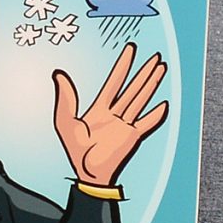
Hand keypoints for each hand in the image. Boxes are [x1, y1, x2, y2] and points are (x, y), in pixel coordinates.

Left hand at [53, 43, 169, 186]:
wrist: (88, 173)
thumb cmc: (76, 150)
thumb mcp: (64, 121)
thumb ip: (65, 98)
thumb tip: (58, 74)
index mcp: (100, 108)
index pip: (114, 81)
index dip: (123, 65)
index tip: (131, 49)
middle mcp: (115, 114)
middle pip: (133, 88)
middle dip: (144, 72)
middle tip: (155, 57)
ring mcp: (125, 125)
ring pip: (141, 99)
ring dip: (151, 85)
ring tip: (161, 69)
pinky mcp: (133, 137)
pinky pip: (147, 123)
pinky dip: (155, 115)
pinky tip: (164, 105)